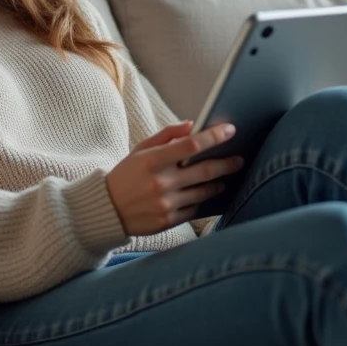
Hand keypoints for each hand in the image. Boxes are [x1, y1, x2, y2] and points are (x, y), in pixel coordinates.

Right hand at [105, 122, 243, 235]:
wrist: (106, 209)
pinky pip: (194, 209)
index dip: (214, 137)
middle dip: (226, 163)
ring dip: (218, 183)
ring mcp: (166, 204)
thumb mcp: (141, 149)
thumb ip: (167, 135)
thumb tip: (193, 125)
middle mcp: (161, 182)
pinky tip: (208, 193)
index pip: (192, 145)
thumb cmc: (127, 174)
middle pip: (205, 170)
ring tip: (225, 177)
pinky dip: (203, 200)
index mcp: (153, 160)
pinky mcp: (168, 221)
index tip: (231, 130)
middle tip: (239, 158)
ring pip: (204, 191)